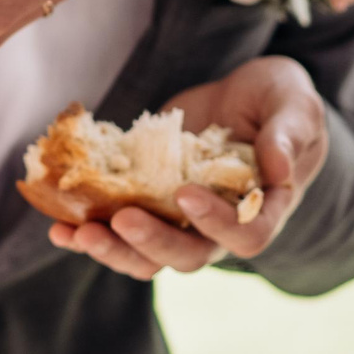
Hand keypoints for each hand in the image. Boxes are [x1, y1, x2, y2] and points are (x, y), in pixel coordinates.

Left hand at [48, 57, 328, 280]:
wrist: (245, 97)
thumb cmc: (278, 101)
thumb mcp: (294, 104)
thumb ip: (290, 132)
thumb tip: (279, 168)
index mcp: (265, 208)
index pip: (246, 235)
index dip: (217, 224)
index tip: (186, 194)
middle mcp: (221, 227)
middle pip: (188, 256)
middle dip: (152, 242)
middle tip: (121, 219)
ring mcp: (181, 222)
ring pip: (147, 257)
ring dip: (112, 250)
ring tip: (78, 233)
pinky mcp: (149, 205)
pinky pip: (118, 233)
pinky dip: (88, 234)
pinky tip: (59, 228)